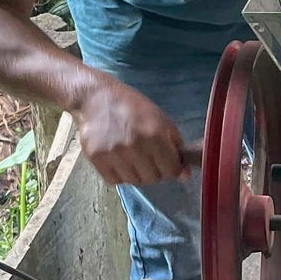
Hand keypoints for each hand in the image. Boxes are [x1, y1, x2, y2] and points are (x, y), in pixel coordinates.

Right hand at [72, 77, 186, 186]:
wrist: (96, 97)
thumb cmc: (132, 107)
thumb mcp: (161, 120)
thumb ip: (176, 146)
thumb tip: (185, 176)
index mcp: (155, 134)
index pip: (172, 171)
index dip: (172, 170)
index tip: (166, 163)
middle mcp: (135, 145)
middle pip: (153, 179)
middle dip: (155, 171)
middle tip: (147, 159)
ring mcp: (114, 152)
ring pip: (134, 181)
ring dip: (136, 174)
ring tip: (131, 158)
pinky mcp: (96, 157)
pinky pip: (114, 180)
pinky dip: (118, 175)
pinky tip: (118, 160)